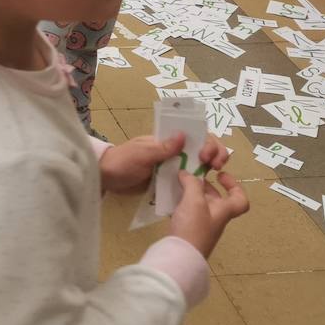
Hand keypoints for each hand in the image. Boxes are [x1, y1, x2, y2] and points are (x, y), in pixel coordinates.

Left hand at [99, 132, 231, 193]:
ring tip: (215, 177)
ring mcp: (172, 166)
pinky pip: (188, 180)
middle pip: (201, 148)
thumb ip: (162, 147)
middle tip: (217, 166)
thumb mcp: (142, 154)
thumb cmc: (122, 162)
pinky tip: (204, 190)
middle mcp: (173, 151)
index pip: (194, 134)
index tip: (208, 156)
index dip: (207, 142)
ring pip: (197, 164)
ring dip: (209, 168)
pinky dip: (198, 183)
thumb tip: (183, 135)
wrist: (107, 178)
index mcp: (167, 140)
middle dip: (215, 153)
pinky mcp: (169, 181)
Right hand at [169, 170, 248, 258]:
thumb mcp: (194, 200)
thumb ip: (192, 184)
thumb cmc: (193, 227)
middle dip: (206, 185)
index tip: (220, 174)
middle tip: (192, 175)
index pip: (240, 199)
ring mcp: (202, 224)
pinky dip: (183, 200)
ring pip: (201, 203)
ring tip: (179, 182)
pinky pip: (189, 210)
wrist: (180, 254)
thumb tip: (187, 173)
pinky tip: (172, 196)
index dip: (234, 185)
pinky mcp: (189, 228)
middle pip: (217, 198)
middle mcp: (215, 217)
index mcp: (224, 210)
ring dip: (192, 191)